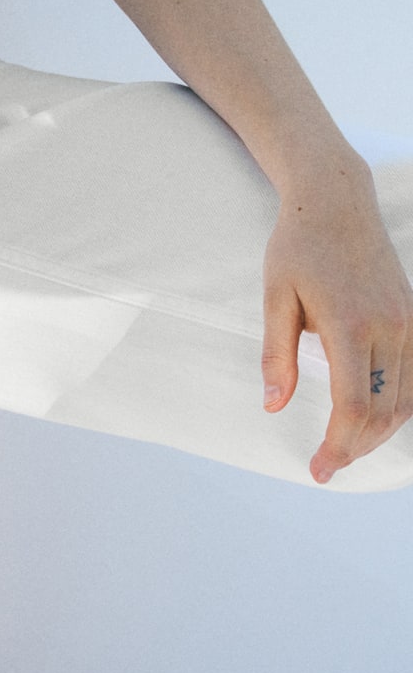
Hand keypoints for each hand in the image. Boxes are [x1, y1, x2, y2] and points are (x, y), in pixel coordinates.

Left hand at [261, 163, 412, 481]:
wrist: (337, 203)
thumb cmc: (298, 247)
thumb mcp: (275, 297)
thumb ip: (276, 355)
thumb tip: (273, 405)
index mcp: (351, 323)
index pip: (353, 405)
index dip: (338, 444)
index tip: (318, 468)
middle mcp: (389, 327)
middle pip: (383, 411)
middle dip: (355, 447)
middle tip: (326, 466)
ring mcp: (408, 323)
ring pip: (404, 399)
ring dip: (378, 433)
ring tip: (345, 448)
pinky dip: (397, 408)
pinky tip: (373, 421)